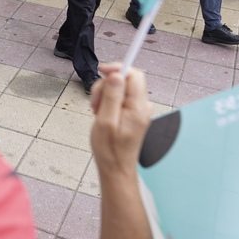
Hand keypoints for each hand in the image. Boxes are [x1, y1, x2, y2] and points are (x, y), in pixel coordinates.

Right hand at [90, 63, 150, 179]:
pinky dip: (109, 101)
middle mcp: (142, 107)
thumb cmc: (110, 151)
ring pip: (121, 88)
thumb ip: (112, 97)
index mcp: (138, 107)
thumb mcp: (105, 122)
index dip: (117, 69)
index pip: (134, 75)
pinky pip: (121, 98)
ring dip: (106, 94)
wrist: (116, 169)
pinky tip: (103, 114)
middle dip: (107, 85)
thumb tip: (117, 75)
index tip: (102, 71)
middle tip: (96, 103)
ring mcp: (138, 110)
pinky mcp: (133, 113)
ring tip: (98, 111)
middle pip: (126, 80)